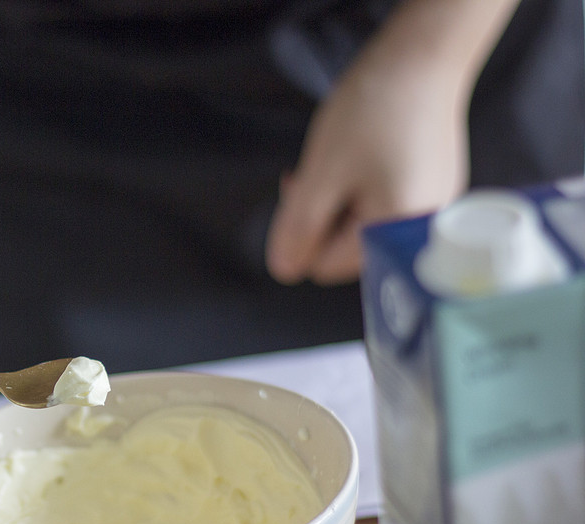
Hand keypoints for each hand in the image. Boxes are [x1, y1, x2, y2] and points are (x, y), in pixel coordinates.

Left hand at [266, 33, 470, 284]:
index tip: (303, 190)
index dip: (303, 233)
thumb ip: (299, 228)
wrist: (423, 59)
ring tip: (343, 161)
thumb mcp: (321, 174)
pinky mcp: (434, 191)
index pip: (324, 266)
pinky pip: (386, 206)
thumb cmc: (374, 112)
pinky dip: (364, 188)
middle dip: (322, 218)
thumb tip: (284, 271)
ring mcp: (432, 211)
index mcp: (393, 235)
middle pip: (346, 250)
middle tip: (318, 174)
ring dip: (341, 202)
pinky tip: (365, 157)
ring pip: (363, 227)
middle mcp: (421, 233)